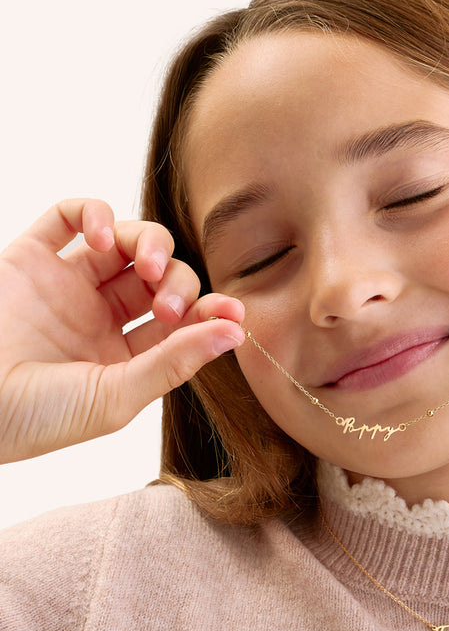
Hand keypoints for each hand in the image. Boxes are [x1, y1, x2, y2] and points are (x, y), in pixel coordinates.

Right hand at [0, 199, 244, 462]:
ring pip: (126, 243)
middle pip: (161, 279)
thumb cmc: (39, 417)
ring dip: (150, 243)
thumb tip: (237, 332)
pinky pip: (68, 216)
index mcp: (125, 356)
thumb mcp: (118, 396)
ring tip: (146, 265)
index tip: (233, 310)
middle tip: (167, 305)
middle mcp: (100, 318)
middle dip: (179, 284)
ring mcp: (66, 286)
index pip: (181, 322)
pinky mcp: (30, 258)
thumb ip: (176, 361)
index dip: (209, 311)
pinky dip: (94, 213)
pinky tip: (102, 236)